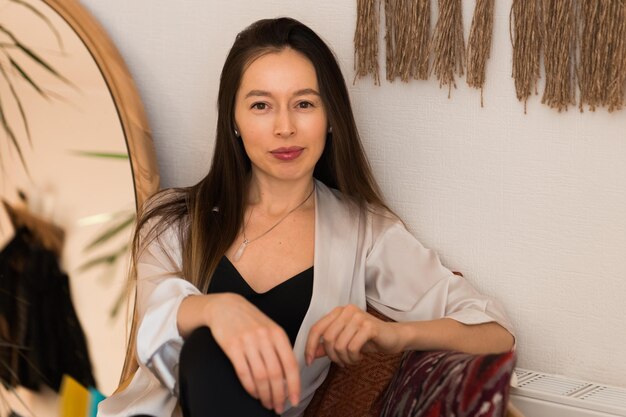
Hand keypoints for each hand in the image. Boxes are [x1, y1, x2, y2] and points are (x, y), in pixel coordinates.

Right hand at [206, 293, 299, 413]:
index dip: (294, 386)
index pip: (290, 364)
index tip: (295, 400)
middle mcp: (265, 337)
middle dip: (278, 395)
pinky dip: (250, 387)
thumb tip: (289, 377)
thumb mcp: (270, 329)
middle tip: (279, 407)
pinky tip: (254, 394)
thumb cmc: (250, 321)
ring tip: (267, 403)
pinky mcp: (232, 347)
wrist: (225, 306)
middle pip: (275, 374)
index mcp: (278, 334)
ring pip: (260, 376)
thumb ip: (280, 349)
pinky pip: (243, 373)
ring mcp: (248, 342)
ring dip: (265, 395)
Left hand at [304, 304, 403, 366]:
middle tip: (342, 361)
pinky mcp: (369, 326)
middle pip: (328, 338)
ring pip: (340, 345)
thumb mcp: (344, 341)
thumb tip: (311, 353)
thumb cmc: (368, 338)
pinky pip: (352, 347)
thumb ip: (327, 345)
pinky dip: (354, 357)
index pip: (316, 328)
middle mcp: (347, 311)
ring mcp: (358, 317)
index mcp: (338, 312)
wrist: (393, 336)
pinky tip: (360, 356)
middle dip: (333, 356)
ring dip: (345, 358)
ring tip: (353, 359)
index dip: (310, 346)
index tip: (308, 361)